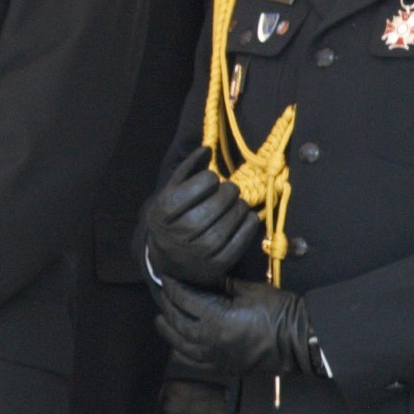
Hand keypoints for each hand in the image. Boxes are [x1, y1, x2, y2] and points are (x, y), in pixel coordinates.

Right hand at [140, 164, 264, 291]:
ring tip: (238, 203)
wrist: (170, 261)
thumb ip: (188, 168)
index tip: (211, 181)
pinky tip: (247, 217)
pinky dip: (249, 225)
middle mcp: (180, 234)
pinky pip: (241, 240)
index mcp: (164, 212)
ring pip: (230, 221)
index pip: (199, 186)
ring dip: (240, 207)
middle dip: (229, 192)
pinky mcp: (217, 265)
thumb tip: (208, 148)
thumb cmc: (173, 219)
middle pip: (217, 203)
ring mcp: (199, 253)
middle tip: (230, 191)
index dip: (210, 179)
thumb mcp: (171, 192)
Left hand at [150, 275, 311, 386]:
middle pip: (179, 322)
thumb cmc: (279, 312)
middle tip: (162, 295)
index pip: (185, 300)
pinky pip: (197, 361)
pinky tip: (180, 345)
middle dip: (168, 307)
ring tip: (161, 320)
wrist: (299, 341)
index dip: (173, 287)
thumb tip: (211, 280)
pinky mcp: (225, 366)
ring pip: (183, 345)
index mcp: (215, 318)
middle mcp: (210, 340)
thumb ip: (225, 285)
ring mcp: (216, 356)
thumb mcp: (250, 290)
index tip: (166, 277)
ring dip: (170, 331)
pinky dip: (184, 351)